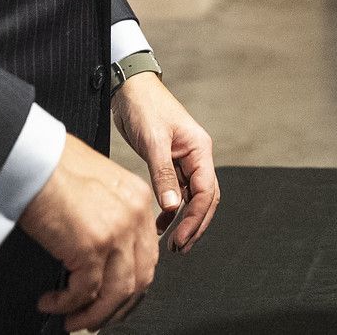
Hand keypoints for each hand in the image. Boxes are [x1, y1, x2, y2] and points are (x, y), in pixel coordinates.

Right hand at [18, 133, 158, 330]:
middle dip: (117, 307)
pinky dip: (67, 305)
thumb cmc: (54, 166)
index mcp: (140, 200)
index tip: (116, 299)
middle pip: (139, 279)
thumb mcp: (97, 185)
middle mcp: (135, 216)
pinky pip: (85, 292)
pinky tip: (52, 303)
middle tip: (96, 317)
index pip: (148, 255)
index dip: (132, 285)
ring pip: (116, 293)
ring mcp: (116, 232)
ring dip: (93, 314)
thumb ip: (110, 214)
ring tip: (72, 320)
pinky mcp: (91, 246)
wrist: (33, 159)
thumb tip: (101, 253)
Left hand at [113, 72, 220, 253]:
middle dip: (195, 225)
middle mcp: (196, 157)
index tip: (181, 239)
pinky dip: (171, 209)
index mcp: (199, 150)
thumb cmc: (145, 107)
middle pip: (205, 199)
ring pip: (192, 198)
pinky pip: (177, 192)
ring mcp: (184, 160)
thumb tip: (171, 208)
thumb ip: (162, 174)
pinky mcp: (169, 163)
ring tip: (172, 243)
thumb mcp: (153, 141)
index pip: (206, 191)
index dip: (196, 218)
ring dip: (184, 220)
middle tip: (179, 248)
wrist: (130, 88)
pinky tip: (160, 223)